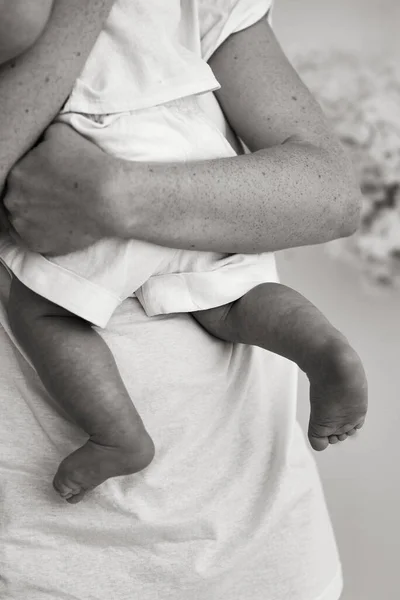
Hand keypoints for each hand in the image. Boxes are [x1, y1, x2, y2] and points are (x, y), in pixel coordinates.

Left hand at [3, 122, 122, 255]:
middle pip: (15, 197)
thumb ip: (40, 138)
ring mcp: (23, 225)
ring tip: (55, 211)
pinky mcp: (36, 244)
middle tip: (53, 196)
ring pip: (20, 219)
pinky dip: (40, 233)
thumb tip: (37, 142)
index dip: (31, 178)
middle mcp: (13, 200)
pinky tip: (55, 225)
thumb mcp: (60, 132)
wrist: (112, 200)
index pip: (15, 176)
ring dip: (32, 215)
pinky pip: (28, 240)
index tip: (46, 181)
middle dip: (30, 196)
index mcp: (16, 172)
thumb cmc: (90, 165)